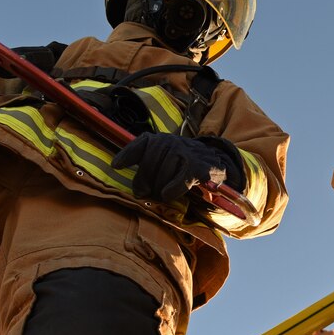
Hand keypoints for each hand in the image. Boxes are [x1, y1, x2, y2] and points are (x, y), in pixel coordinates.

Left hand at [113, 133, 243, 201]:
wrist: (216, 163)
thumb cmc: (184, 164)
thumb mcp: (166, 158)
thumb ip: (148, 166)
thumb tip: (137, 189)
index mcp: (160, 139)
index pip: (141, 143)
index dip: (127, 155)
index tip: (116, 166)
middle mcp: (171, 142)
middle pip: (148, 163)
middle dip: (143, 181)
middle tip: (144, 193)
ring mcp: (185, 152)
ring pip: (162, 174)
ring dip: (159, 189)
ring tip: (161, 194)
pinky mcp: (198, 166)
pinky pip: (179, 181)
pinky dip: (171, 190)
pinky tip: (167, 194)